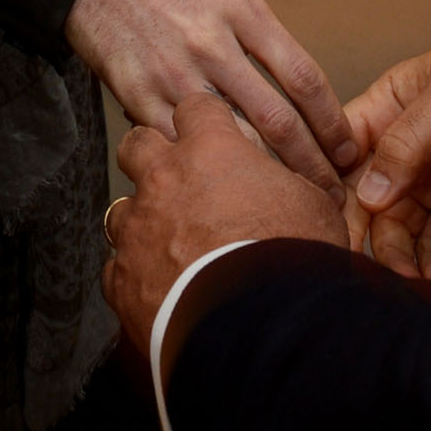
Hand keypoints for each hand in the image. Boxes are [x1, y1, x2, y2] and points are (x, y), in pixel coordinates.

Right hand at [66, 0, 357, 195]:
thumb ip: (246, 1)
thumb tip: (267, 40)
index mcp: (239, 7)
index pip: (302, 76)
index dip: (332, 120)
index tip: (347, 147)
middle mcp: (212, 44)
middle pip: (278, 121)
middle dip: (312, 165)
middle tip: (333, 194)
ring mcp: (173, 72)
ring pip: (232, 141)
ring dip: (265, 177)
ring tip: (286, 203)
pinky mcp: (135, 92)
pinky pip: (177, 142)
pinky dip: (200, 167)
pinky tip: (219, 189)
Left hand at [104, 93, 343, 347]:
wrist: (262, 323)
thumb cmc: (293, 257)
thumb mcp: (311, 206)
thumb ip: (291, 185)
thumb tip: (300, 186)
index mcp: (211, 150)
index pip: (195, 108)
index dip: (203, 119)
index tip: (210, 133)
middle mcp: (164, 180)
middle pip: (137, 144)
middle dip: (151, 156)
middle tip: (175, 178)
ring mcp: (137, 229)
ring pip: (123, 209)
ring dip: (143, 222)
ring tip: (168, 244)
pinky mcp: (122, 278)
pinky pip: (119, 268)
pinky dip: (137, 275)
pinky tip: (159, 287)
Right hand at [339, 39, 430, 282]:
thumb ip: (408, 139)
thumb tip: (368, 192)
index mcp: (389, 107)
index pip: (345, 150)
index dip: (332, 186)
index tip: (329, 224)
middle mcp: (404, 149)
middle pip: (367, 200)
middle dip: (366, 235)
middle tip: (370, 269)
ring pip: (398, 230)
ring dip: (400, 259)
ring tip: (411, 281)